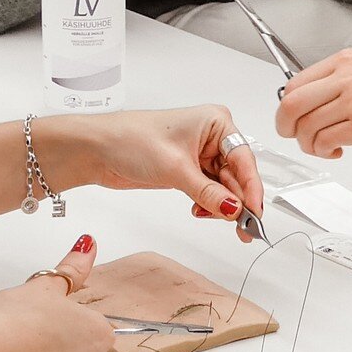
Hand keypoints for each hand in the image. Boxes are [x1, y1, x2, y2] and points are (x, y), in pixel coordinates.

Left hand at [89, 105, 264, 235]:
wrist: (97, 149)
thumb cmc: (130, 139)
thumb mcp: (175, 168)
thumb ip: (208, 192)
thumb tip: (234, 209)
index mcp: (215, 122)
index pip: (244, 158)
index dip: (251, 188)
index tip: (254, 212)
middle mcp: (211, 136)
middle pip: (237, 175)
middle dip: (237, 201)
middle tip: (242, 229)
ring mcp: (200, 154)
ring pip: (224, 187)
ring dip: (221, 206)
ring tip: (212, 217)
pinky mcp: (188, 170)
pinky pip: (209, 191)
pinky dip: (208, 205)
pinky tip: (201, 211)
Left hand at [275, 49, 351, 158]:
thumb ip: (341, 79)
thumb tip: (314, 100)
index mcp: (345, 61)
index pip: (295, 82)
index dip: (286, 106)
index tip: (291, 117)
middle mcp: (346, 78)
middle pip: (292, 104)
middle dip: (285, 126)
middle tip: (293, 136)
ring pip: (307, 127)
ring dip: (308, 143)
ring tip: (324, 146)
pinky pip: (327, 142)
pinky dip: (325, 151)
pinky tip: (338, 150)